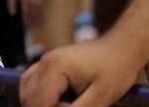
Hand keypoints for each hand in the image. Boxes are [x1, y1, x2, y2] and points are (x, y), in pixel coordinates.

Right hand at [0, 0, 41, 26]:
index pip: (40, 4)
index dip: (40, 16)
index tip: (39, 26)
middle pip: (36, 5)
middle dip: (35, 18)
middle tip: (34, 29)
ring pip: (27, 2)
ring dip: (27, 14)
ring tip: (26, 24)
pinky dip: (13, 4)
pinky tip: (12, 12)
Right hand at [20, 35, 142, 106]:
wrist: (121, 47)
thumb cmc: (116, 69)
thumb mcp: (102, 96)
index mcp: (55, 68)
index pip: (39, 102)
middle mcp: (44, 63)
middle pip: (30, 98)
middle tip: (75, 105)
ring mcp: (44, 62)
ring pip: (27, 91)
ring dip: (40, 104)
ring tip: (65, 104)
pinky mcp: (48, 64)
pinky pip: (31, 83)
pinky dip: (37, 96)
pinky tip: (53, 102)